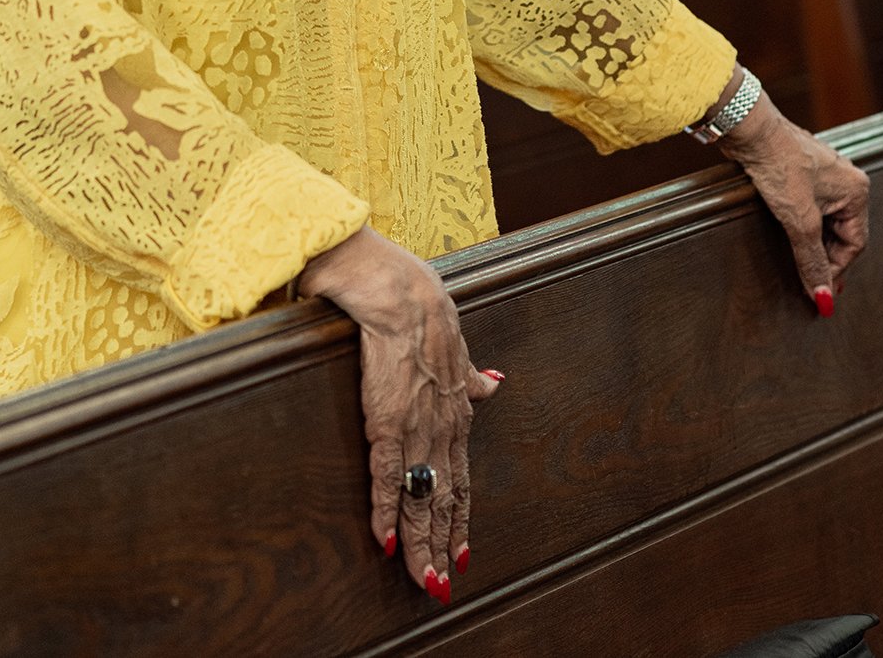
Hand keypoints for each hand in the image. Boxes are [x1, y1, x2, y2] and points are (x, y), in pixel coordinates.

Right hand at [299, 227, 499, 600]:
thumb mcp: (462, 350)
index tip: (462, 552)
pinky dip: (385, 513)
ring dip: (420, 543)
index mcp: (457, 415)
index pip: (462, 480)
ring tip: (421, 578)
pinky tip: (386, 540)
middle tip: (441, 585)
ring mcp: (415, 430)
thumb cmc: (427, 315)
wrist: (405, 296)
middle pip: (444, 501)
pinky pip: (385, 478)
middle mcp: (442, 430)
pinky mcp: (386, 422)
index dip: (461, 519)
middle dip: (443, 546)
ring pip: (420, 500)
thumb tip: (497, 381)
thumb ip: (476, 376)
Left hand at [721, 94, 869, 311]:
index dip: (837, 269)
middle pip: (841, 234)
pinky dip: (801, 225)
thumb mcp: (799, 221)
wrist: (749, 130)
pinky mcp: (801, 174)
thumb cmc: (778, 164)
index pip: (855, 244)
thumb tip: (823, 295)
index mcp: (856, 191)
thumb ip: (811, 260)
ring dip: (812, 242)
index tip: (820, 289)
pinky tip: (787, 234)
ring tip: (797, 258)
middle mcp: (845, 181)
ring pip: (824, 221)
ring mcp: (823, 176)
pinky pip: (809, 208)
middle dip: (824, 256)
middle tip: (809, 279)